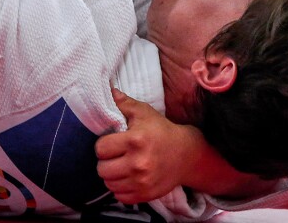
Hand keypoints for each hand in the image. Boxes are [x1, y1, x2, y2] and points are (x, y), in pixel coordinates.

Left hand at [95, 88, 194, 203]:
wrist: (187, 155)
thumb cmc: (162, 131)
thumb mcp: (145, 113)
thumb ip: (125, 103)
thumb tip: (109, 91)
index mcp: (135, 141)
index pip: (101, 149)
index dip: (103, 145)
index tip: (111, 143)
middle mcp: (138, 163)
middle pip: (102, 169)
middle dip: (105, 161)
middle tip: (114, 156)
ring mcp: (142, 182)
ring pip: (109, 184)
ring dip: (112, 176)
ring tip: (119, 167)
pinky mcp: (146, 195)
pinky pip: (120, 196)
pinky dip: (120, 189)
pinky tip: (127, 178)